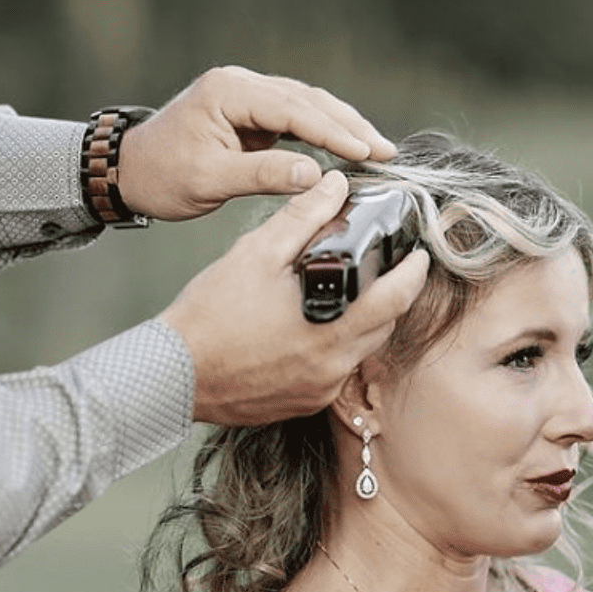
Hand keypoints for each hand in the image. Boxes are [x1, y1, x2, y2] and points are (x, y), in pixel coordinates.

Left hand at [116, 66, 395, 221]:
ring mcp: (245, 95)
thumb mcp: (209, 180)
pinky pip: (294, 118)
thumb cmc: (161, 176)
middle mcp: (240, 84)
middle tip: (387, 152)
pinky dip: (322, 133)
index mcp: (228, 92)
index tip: (367, 152)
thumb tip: (315, 175)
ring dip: (341, 127)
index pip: (292, 109)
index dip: (333, 132)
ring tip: (377, 151)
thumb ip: (262, 175)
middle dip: (349, 126)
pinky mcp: (249, 112)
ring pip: (305, 105)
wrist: (129, 171)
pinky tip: (347, 150)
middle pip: (307, 100)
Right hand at [159, 170, 429, 424]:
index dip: (414, 273)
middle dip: (391, 297)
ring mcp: (318, 391)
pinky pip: (333, 373)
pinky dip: (334, 347)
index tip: (419, 255)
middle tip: (387, 270)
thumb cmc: (209, 315)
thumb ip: (301, 217)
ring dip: (363, 323)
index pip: (396, 299)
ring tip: (348, 295)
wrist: (173, 373)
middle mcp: (332, 367)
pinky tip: (311, 328)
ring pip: (360, 352)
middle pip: (384, 328)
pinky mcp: (300, 404)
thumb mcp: (256, 253)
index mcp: (331, 329)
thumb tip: (333, 187)